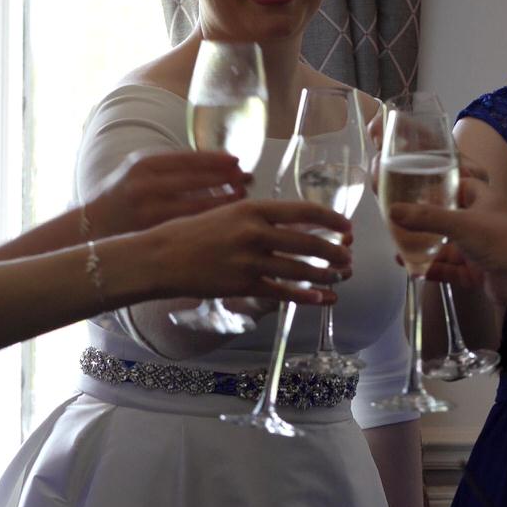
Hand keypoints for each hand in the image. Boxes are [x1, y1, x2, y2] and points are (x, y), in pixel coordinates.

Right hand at [83, 151, 249, 237]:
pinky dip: (212, 219)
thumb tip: (216, 161)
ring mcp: (151, 213)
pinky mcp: (155, 234)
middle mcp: (146, 187)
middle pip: (197, 181)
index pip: (188, 159)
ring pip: (198, 205)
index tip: (237, 160)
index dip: (217, 159)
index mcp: (145, 165)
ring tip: (242, 196)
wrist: (94, 225)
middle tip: (248, 178)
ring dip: (225, 200)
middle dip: (226, 178)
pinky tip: (226, 217)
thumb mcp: (140, 169)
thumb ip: (171, 164)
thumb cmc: (123, 194)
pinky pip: (192, 225)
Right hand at [148, 199, 352, 302]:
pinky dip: (306, 296)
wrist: (160, 256)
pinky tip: (322, 298)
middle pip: (309, 242)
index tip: (345, 226)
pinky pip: (283, 292)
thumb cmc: (191, 232)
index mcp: (251, 208)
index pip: (304, 211)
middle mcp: (254, 232)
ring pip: (300, 269)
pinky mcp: (242, 285)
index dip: (330, 219)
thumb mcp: (226, 212)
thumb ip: (258, 217)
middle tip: (347, 255)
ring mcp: (249, 260)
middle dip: (334, 251)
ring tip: (340, 277)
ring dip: (325, 275)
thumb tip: (294, 222)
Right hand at [390, 176, 506, 305]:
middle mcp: (483, 223)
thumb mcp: (459, 223)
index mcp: (485, 201)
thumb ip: (426, 218)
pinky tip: (413, 270)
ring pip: (448, 247)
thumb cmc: (500, 240)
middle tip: (402, 221)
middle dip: (428, 222)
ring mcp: (481, 249)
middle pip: (451, 218)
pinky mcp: (478, 272)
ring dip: (427, 249)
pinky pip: (451, 270)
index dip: (443, 185)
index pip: (463, 186)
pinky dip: (433, 270)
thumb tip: (393, 211)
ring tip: (399, 249)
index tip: (419, 187)